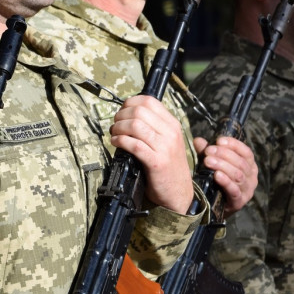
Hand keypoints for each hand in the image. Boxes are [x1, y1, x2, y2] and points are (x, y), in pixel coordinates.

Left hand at [110, 95, 192, 213]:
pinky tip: (116, 143)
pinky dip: (120, 141)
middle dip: (120, 116)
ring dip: (118, 128)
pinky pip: (133, 144)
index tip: (122, 111)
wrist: (179, 192)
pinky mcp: (156, 162)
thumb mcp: (166, 141)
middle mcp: (170, 133)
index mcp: (172, 125)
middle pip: (139, 111)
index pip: (149, 101)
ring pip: (134, 125)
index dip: (130, 103)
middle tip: (115, 125)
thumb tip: (127, 114)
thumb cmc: (168, 166)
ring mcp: (165, 147)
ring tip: (114, 134)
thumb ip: (153, 127)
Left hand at [193, 136, 256, 213]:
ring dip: (223, 166)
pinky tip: (216, 175)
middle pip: (241, 163)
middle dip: (224, 154)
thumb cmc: (215, 181)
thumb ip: (207, 152)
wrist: (215, 207)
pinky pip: (234, 190)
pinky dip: (226, 182)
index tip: (219, 140)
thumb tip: (198, 140)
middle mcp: (251, 177)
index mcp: (248, 165)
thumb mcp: (212, 164)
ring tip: (208, 161)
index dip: (234, 145)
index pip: (246, 152)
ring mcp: (247, 190)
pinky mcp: (239, 201)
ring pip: (238, 175)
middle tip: (208, 151)